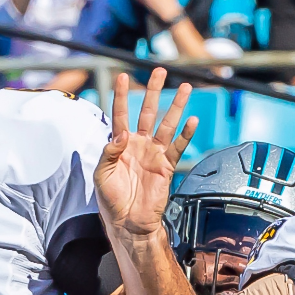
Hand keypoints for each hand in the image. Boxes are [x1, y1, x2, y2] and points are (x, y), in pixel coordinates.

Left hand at [96, 69, 197, 237]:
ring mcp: (154, 153)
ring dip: (175, 106)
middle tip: (159, 71)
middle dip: (153, 91)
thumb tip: (121, 134)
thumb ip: (109, 152)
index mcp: (120, 144)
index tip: (122, 76)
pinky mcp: (166, 166)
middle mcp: (138, 144)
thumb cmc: (112, 200)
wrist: (129, 223)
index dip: (122, 96)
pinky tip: (192, 120)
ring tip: (184, 88)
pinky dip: (186, 133)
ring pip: (166, 124)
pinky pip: (178, 146)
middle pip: (147, 111)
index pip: (120, 114)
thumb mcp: (102, 174)